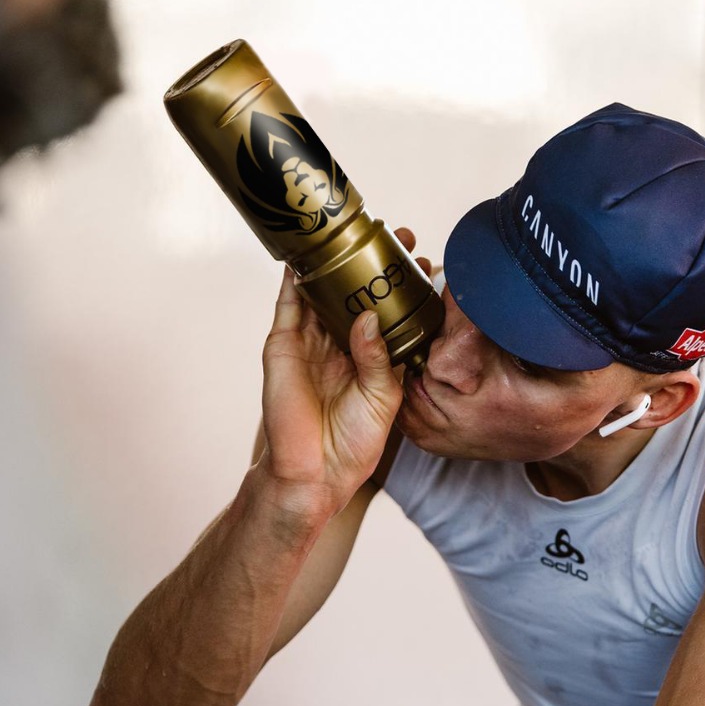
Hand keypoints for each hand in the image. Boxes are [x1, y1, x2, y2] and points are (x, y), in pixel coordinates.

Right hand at [259, 227, 430, 512]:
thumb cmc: (353, 444)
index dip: (400, 286)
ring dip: (336, 263)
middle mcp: (340, 345)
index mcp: (369, 358)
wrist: (314, 472)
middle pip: (355, 294)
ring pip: (323, 293)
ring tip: (353, 233)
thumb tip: (367, 315)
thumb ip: (380, 356)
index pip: (386, 312)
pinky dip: (295, 278)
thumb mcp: (383, 397)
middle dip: (371, 264)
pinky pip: (288, 304)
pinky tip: (306, 255)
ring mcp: (310, 342)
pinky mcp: (283, 344)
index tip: (421, 260)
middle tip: (393, 235)